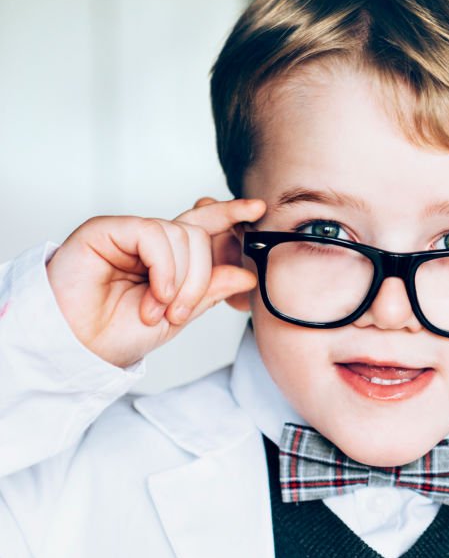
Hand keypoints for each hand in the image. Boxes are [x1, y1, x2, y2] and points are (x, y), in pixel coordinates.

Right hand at [46, 197, 265, 367]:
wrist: (79, 348)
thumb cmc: (119, 333)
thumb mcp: (178, 315)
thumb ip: (210, 291)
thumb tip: (246, 274)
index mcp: (169, 258)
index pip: (205, 226)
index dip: (231, 214)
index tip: (259, 208)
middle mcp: (150, 242)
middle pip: (199, 234)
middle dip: (201, 276)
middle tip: (181, 311)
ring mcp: (129, 233)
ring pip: (182, 235)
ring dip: (180, 280)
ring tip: (159, 309)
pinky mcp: (107, 229)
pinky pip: (155, 234)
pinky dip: (164, 267)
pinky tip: (155, 292)